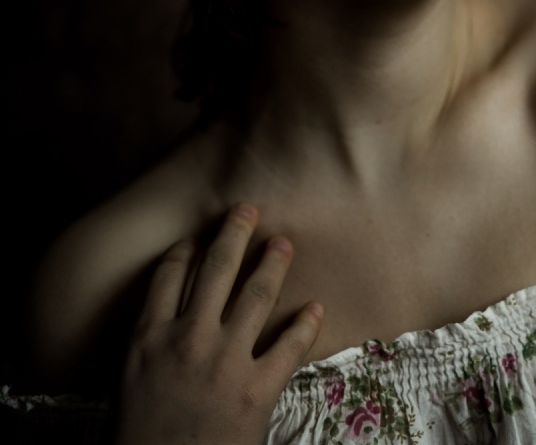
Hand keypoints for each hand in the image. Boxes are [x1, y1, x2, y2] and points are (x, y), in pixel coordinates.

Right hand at [114, 204, 322, 444]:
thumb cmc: (135, 443)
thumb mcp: (126, 387)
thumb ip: (147, 349)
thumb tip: (165, 322)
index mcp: (147, 339)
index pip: (168, 275)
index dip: (185, 249)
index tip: (198, 236)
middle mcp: (187, 340)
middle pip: (215, 268)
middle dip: (234, 232)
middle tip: (248, 208)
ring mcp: (224, 363)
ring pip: (256, 295)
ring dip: (273, 263)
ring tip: (284, 243)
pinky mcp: (255, 392)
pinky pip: (289, 347)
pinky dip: (306, 325)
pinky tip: (315, 307)